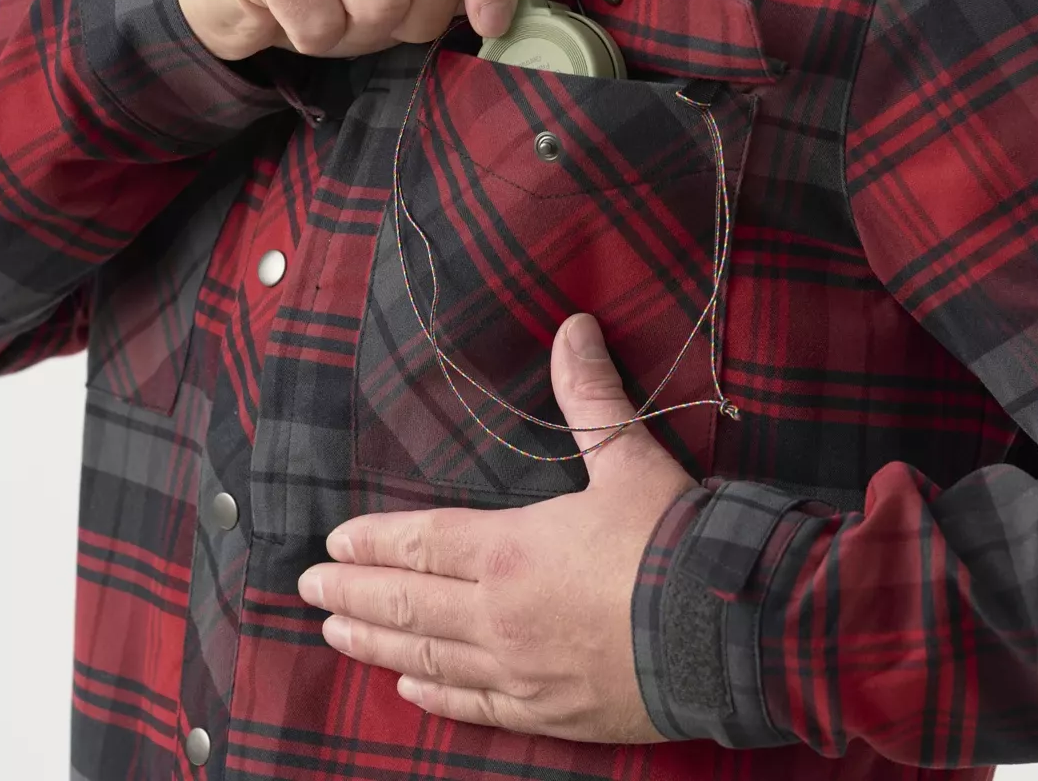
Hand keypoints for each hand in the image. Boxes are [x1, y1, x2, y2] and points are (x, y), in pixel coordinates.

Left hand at [297, 313, 696, 742]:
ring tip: (334, 632)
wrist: (729, 633)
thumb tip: (573, 326)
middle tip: (308, 586)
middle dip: (353, 590)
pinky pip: (477, 705)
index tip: (334, 539)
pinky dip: (437, 695)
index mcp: (510, 551)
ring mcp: (521, 670)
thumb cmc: (672, 544)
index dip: (374, 540)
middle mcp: (500, 614)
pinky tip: (410, 688)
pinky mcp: (549, 711)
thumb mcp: (629, 460)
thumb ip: (590, 395)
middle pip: (408, 602)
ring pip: (428, 656)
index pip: (421, 541)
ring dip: (375, 642)